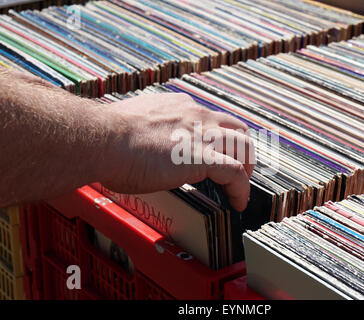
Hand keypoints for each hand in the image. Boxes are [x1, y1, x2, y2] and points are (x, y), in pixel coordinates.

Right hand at [100, 93, 254, 210]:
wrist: (103, 139)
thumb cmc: (108, 135)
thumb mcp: (136, 121)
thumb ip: (151, 128)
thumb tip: (147, 141)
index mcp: (180, 107)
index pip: (213, 118)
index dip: (220, 137)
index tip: (216, 153)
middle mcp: (196, 116)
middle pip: (238, 127)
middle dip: (242, 149)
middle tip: (238, 169)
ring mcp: (201, 135)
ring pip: (244, 147)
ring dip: (247, 169)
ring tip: (240, 189)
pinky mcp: (201, 157)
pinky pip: (235, 173)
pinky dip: (242, 189)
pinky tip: (238, 202)